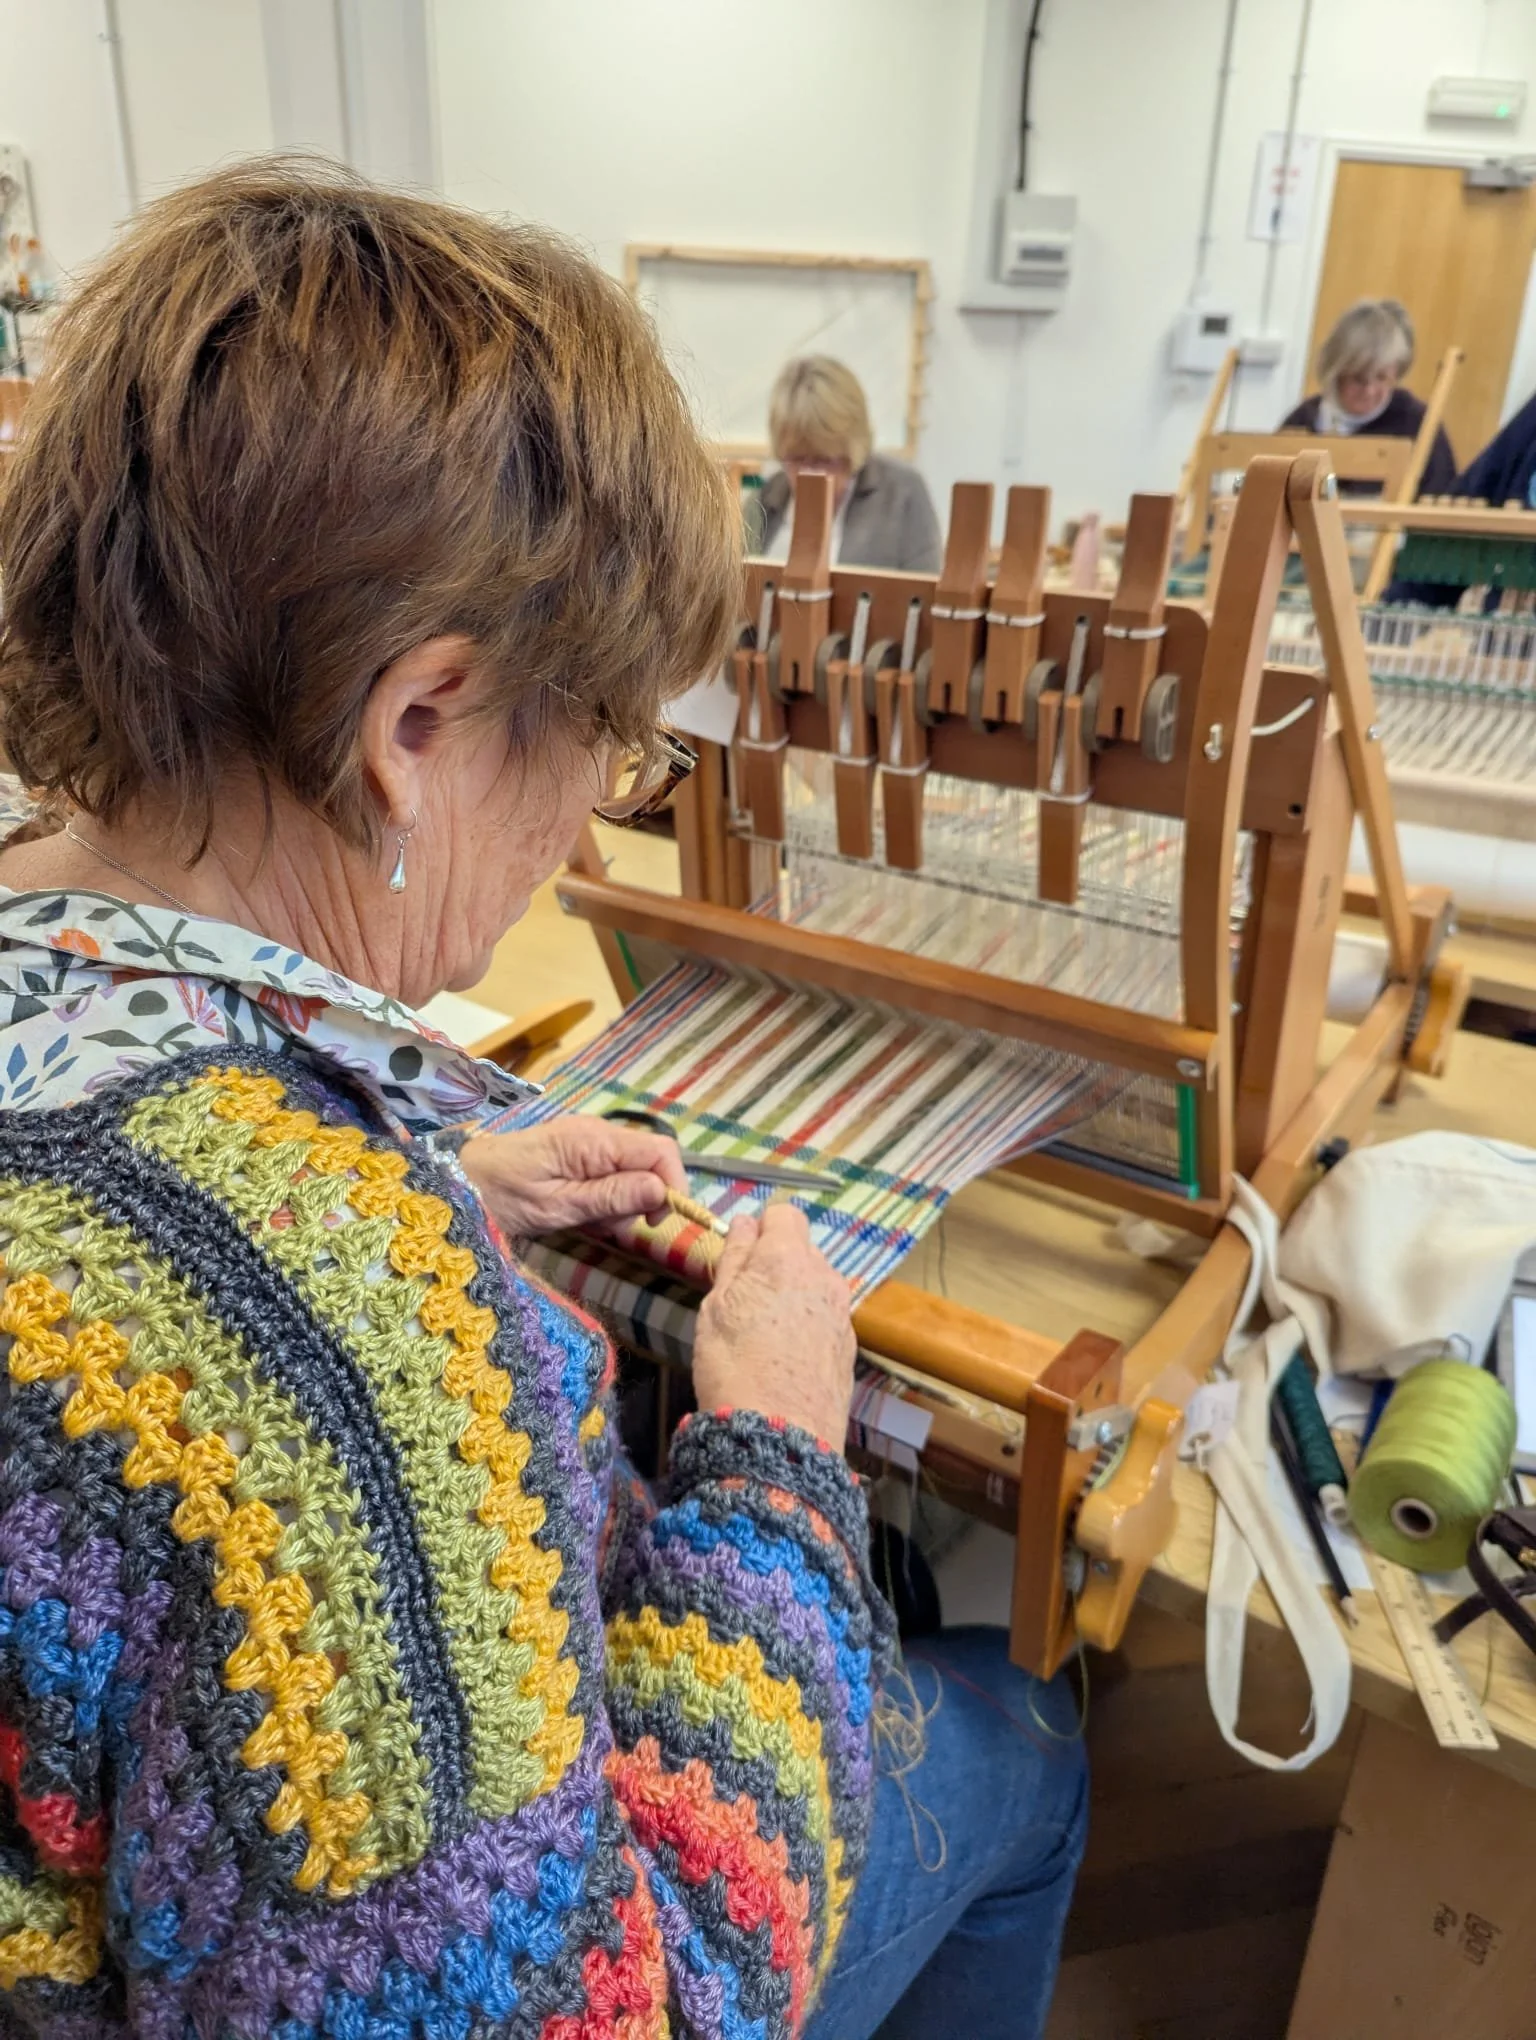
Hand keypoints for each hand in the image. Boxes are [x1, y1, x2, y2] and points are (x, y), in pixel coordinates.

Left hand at [458, 1116, 687, 1236]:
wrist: (458, 1180)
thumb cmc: (502, 1195)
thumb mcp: (558, 1206)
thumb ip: (611, 1197)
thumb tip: (662, 1191)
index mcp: (594, 1140)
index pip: (661, 1151)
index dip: (673, 1185)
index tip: (658, 1222)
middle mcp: (597, 1133)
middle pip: (649, 1163)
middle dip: (641, 1200)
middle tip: (609, 1228)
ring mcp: (588, 1141)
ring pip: (632, 1171)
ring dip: (621, 1203)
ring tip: (587, 1222)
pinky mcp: (578, 1152)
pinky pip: (611, 1173)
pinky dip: (605, 1198)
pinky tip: (580, 1213)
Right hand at [693, 1205, 855, 1446]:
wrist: (779, 1437)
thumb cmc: (734, 1366)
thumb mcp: (716, 1307)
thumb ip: (734, 1258)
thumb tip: (745, 1222)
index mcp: (788, 1257)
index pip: (783, 1213)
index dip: (760, 1229)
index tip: (741, 1257)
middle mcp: (824, 1276)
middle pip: (801, 1249)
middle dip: (776, 1264)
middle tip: (744, 1301)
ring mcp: (842, 1312)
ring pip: (814, 1285)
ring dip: (792, 1295)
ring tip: (763, 1334)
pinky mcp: (849, 1346)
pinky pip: (825, 1318)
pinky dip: (807, 1326)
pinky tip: (785, 1357)